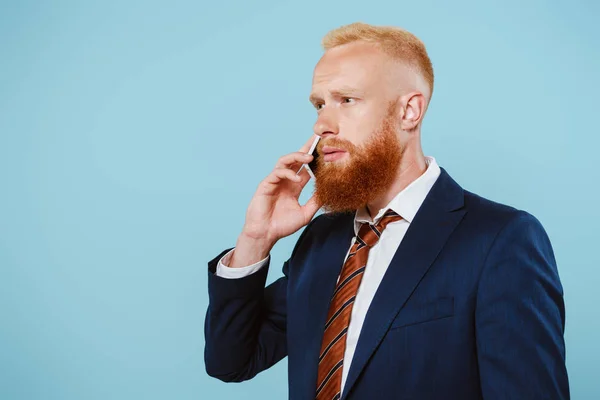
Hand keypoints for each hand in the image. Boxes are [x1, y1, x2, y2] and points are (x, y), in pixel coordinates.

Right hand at [229, 136, 321, 266]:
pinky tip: (298, 179)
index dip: (315, 160)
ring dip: (297, 156)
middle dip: (306, 149)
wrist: (266, 234)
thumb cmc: (282, 225)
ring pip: (285, 161)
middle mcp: (285, 181)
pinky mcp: (266, 184)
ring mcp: (275, 181)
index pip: (306, 168)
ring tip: (309, 157)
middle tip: (317, 141)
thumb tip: (328, 191)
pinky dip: (289, 174)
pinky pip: (278, 173)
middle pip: (296, 160)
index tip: (326, 152)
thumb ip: (315, 202)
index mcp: (294, 186)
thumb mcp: (305, 214)